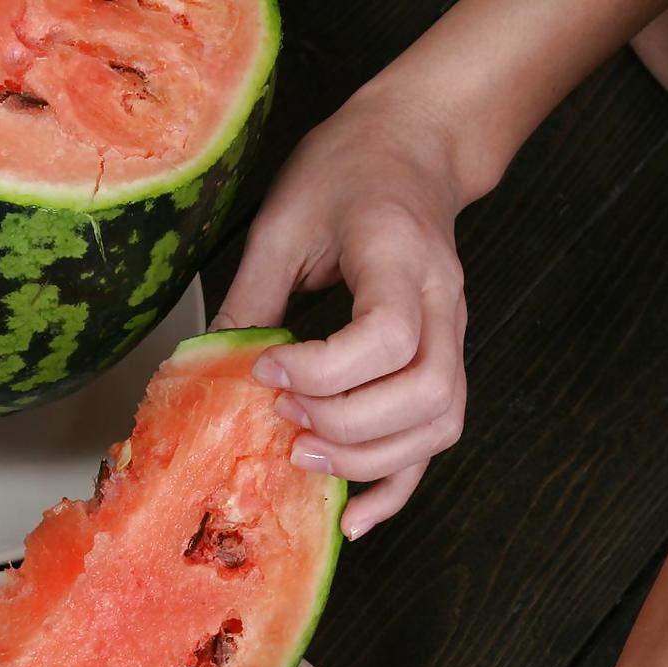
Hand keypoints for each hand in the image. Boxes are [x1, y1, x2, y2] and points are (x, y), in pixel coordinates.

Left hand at [213, 82, 468, 537]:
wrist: (413, 148)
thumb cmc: (349, 171)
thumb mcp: (282, 218)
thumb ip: (252, 295)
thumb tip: (213, 370)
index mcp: (401, 255)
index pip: (388, 335)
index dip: (324, 370)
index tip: (266, 369)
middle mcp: (444, 302)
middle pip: (426, 393)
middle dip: (347, 424)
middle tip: (285, 419)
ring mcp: (454, 338)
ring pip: (439, 425)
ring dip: (370, 459)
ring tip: (303, 457)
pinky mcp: (445, 365)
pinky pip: (435, 442)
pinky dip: (395, 487)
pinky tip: (354, 517)